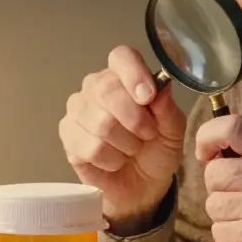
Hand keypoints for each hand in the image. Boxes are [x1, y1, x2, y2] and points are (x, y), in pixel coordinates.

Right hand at [59, 46, 185, 234]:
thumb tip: (159, 88)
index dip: (134, 74)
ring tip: (132, 149)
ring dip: (126, 144)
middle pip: (107, 89)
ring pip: (101, 123)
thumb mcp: (172, 129)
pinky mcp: (68, 137)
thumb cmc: (157, 149)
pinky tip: (115, 161)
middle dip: (135, 119)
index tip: (148, 97)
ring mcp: (77, 111)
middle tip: (148, 134)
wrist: (143, 185)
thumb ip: (167, 108)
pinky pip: (90, 148)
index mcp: (123, 75)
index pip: (121, 57)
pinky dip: (112, 160)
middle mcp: (95, 87)